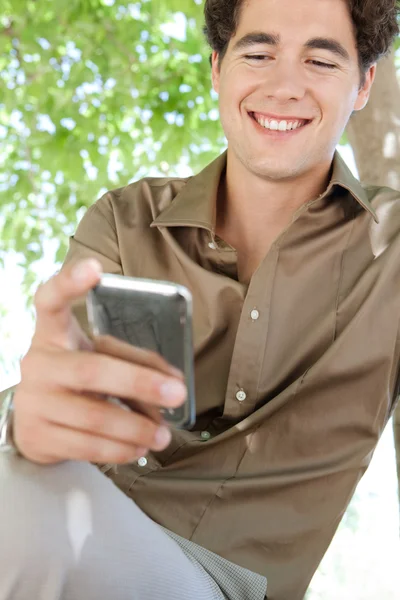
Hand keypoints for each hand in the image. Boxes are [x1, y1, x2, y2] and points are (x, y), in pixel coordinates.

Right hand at [13, 259, 186, 464]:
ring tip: (163, 434)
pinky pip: (86, 445)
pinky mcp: (39, 436)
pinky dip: (119, 449)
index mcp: (53, 334)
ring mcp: (35, 402)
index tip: (94, 268)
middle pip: (92, 370)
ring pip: (93, 415)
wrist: (34, 421)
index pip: (50, 300)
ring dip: (136, 426)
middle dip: (139, 383)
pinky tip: (139, 448)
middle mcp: (40, 364)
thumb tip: (174, 381)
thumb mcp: (98, 358)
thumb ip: (134, 362)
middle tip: (177, 393)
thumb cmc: (75, 380)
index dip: (69, 282)